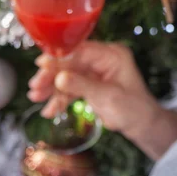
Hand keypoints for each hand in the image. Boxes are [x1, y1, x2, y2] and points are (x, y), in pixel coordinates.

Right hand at [28, 41, 159, 135]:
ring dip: (51, 88)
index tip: (41, 64)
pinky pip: (70, 88)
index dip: (59, 58)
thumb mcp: (107, 97)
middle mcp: (102, 59)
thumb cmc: (133, 108)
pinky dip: (60, 98)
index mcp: (111, 54)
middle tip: (35, 86)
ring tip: (36, 98)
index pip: (81, 51)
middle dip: (51, 75)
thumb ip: (82, 86)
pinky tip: (50, 110)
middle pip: (70, 63)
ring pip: (66, 76)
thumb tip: (58, 78)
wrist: (141, 125)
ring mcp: (94, 72)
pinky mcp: (89, 84)